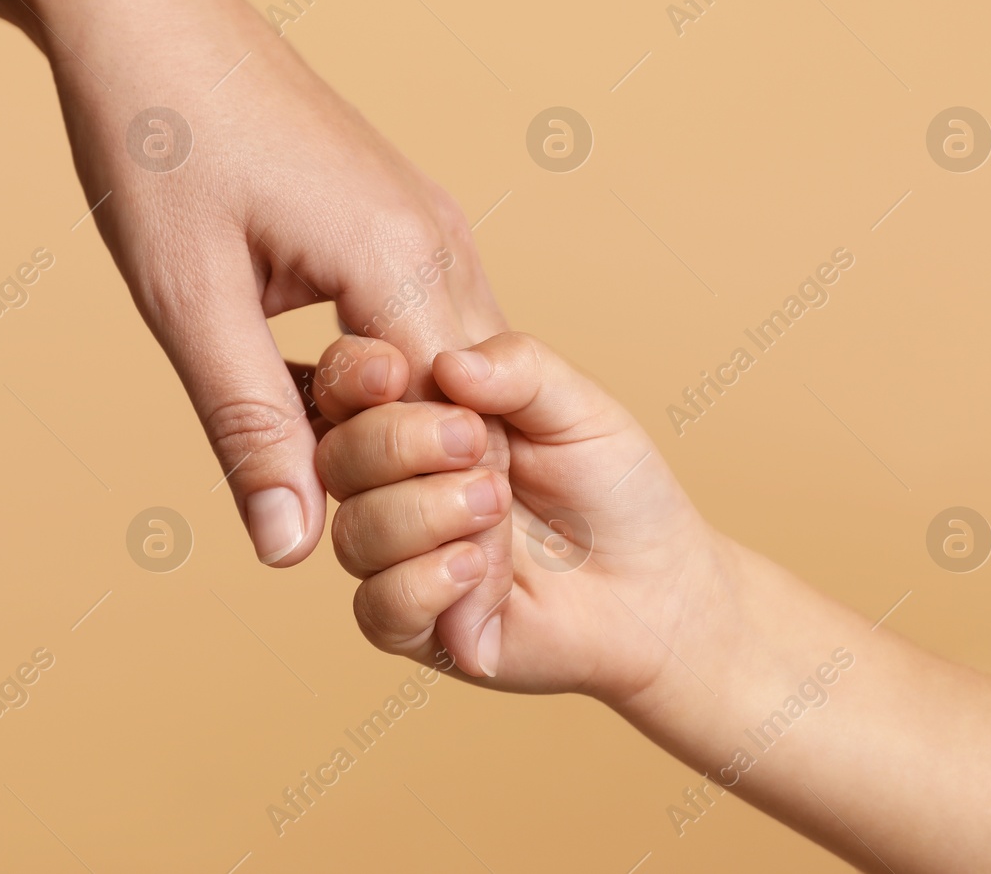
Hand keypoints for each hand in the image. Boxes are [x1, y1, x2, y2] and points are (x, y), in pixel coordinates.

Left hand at [7, 0, 508, 588]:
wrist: (135, 6)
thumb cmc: (153, 135)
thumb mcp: (187, 298)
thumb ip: (247, 425)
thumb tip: (288, 547)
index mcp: (399, 259)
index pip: (456, 429)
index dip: (440, 521)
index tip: (419, 601)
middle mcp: (434, 236)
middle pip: (468, 401)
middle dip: (434, 490)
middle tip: (393, 575)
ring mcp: (418, 215)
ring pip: (446, 361)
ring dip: (407, 434)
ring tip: (354, 506)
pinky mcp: (388, 208)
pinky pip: (417, 317)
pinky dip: (387, 378)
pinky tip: (331, 411)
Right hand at [312, 331, 721, 698]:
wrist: (654, 582)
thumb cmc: (612, 487)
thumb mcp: (576, 406)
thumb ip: (518, 368)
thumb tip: (448, 364)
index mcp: (415, 417)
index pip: (343, 386)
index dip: (352, 375)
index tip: (396, 371)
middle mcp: (391, 485)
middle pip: (336, 457)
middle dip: (399, 444)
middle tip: (479, 446)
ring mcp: (396, 557)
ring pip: (353, 532)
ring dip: (425, 514)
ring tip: (496, 507)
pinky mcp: (412, 626)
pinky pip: (378, 607)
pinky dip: (426, 582)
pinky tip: (481, 569)